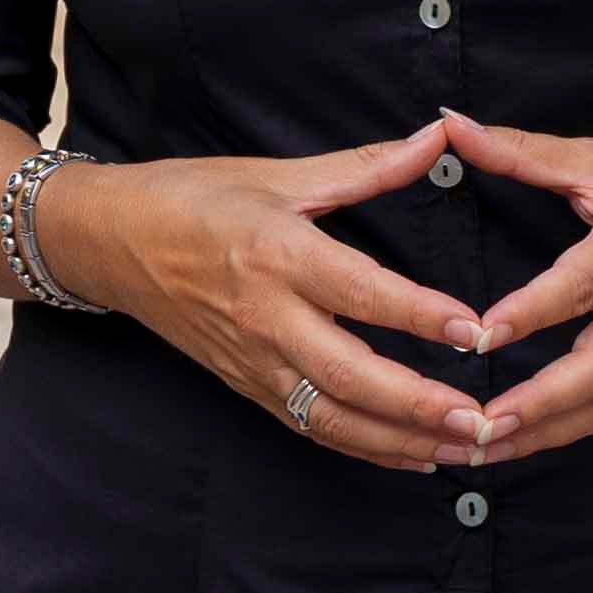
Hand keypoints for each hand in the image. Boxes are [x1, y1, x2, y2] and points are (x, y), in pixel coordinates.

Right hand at [40, 129, 498, 472]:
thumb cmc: (194, 197)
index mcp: (278, 253)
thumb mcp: (280, 174)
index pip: (361, 292)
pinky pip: (311, 428)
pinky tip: (415, 457)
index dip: (421, 315)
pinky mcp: (246, 386)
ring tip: (464, 448)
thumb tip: (442, 135)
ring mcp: (253, 361)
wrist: (109, 241)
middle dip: (420, 406)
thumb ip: (369, 165)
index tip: (477, 331)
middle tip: (482, 420)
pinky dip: (365, 449)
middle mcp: (266, 317)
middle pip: (350, 375)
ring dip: (401, 442)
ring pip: (333, 418)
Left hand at [447, 112, 592, 464]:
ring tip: (481, 448)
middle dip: (536, 408)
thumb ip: (520, 150)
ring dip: (542, 434)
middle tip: (476, 425)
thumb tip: (449, 125)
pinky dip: (565, 430)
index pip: (579, 288)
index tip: (478, 335)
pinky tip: (518, 440)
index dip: (530, 313)